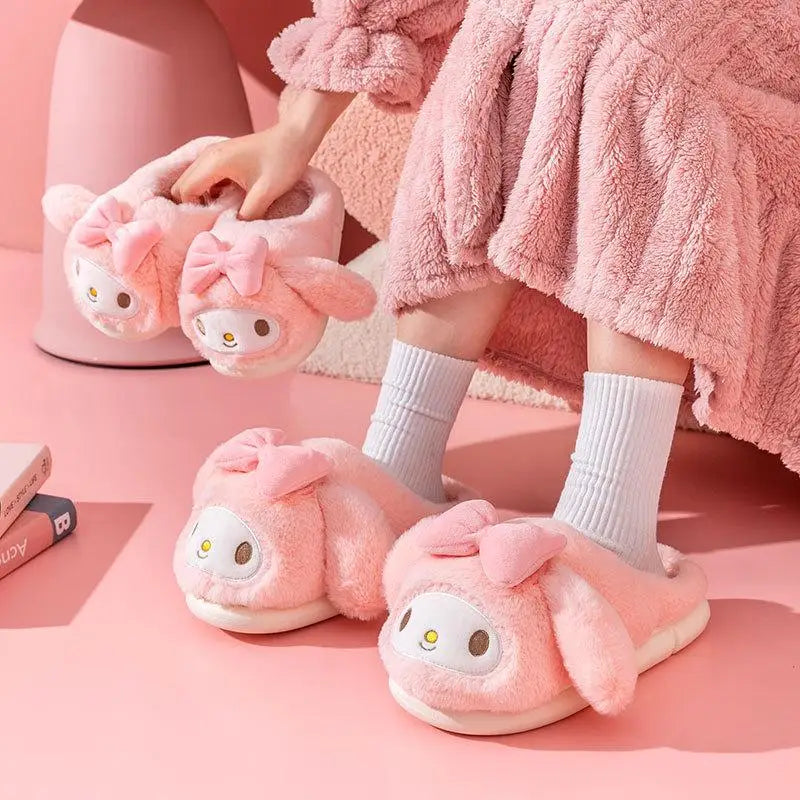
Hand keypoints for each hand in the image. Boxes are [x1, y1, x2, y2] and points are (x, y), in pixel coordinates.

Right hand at [170, 127, 312, 219]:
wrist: (295, 137)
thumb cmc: (282, 161)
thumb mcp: (266, 193)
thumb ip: (248, 214)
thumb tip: (234, 231)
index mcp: (215, 162)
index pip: (185, 191)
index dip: (193, 211)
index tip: (211, 224)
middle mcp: (208, 155)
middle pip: (182, 185)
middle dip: (192, 205)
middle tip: (214, 220)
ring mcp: (214, 153)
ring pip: (192, 180)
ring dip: (201, 198)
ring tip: (222, 212)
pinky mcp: (222, 156)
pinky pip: (204, 176)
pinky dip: (209, 190)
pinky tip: (228, 200)